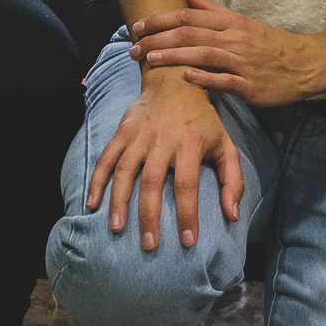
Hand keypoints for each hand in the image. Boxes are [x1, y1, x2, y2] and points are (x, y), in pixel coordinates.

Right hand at [84, 62, 242, 250]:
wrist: (175, 80)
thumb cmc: (203, 120)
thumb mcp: (226, 145)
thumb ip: (233, 181)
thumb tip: (232, 216)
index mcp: (190, 144)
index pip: (187, 185)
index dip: (187, 214)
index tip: (187, 241)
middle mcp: (162, 139)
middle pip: (152, 182)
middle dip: (149, 216)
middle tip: (149, 245)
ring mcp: (139, 135)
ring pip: (125, 171)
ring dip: (119, 201)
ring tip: (117, 229)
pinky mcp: (123, 131)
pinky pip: (106, 157)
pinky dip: (97, 180)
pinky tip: (92, 204)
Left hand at [131, 0, 325, 105]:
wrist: (304, 64)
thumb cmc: (269, 43)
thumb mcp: (241, 21)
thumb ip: (211, 8)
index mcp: (231, 22)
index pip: (189, 16)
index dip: (161, 20)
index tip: (138, 27)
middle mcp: (235, 38)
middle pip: (191, 34)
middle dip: (159, 40)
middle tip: (133, 48)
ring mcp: (243, 62)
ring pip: (204, 55)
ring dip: (175, 56)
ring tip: (150, 60)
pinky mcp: (251, 86)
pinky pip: (226, 81)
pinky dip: (206, 78)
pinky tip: (186, 78)